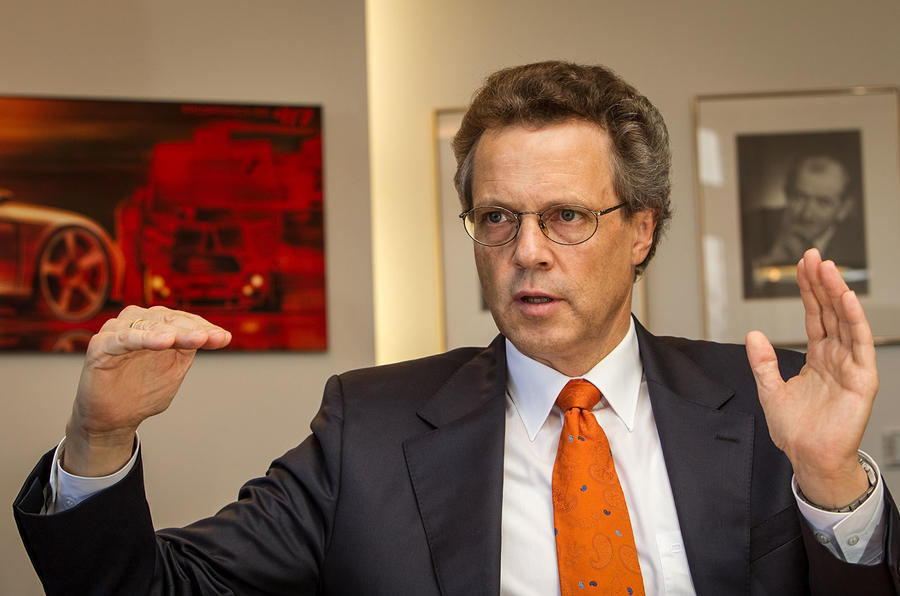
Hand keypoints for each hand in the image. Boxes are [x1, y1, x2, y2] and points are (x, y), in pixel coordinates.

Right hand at [63, 305, 230, 475]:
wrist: (113, 419)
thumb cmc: (143, 392)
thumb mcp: (175, 369)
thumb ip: (191, 350)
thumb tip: (221, 335)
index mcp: (155, 325)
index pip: (183, 320)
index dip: (204, 327)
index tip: (224, 339)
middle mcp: (136, 322)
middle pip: (168, 320)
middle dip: (192, 329)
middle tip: (210, 338)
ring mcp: (117, 332)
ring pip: (148, 325)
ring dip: (172, 331)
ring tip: (194, 339)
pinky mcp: (100, 346)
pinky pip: (123, 338)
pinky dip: (144, 337)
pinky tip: (164, 342)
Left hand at [746, 249, 875, 507]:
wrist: (808, 458)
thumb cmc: (795, 431)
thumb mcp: (769, 390)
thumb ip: (763, 362)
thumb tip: (753, 334)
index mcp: (817, 358)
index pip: (815, 315)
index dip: (809, 291)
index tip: (803, 266)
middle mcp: (836, 357)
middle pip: (830, 312)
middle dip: (822, 283)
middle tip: (814, 257)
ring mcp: (850, 366)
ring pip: (844, 321)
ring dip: (836, 294)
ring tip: (828, 269)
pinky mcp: (861, 379)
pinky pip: (858, 344)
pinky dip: (853, 320)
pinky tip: (846, 299)